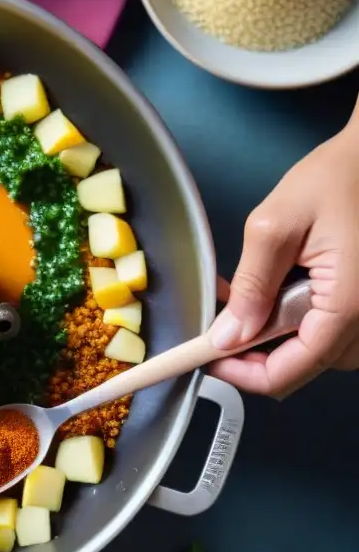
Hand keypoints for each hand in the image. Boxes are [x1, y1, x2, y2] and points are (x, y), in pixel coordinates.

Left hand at [208, 96, 358, 398]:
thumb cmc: (337, 178)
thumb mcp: (275, 226)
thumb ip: (252, 285)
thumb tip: (227, 336)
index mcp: (347, 304)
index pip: (289, 371)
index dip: (241, 374)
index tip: (206, 358)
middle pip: (302, 367)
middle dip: (253, 354)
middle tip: (220, 323)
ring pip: (315, 352)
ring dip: (273, 337)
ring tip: (244, 302)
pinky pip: (328, 329)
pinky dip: (294, 321)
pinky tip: (273, 291)